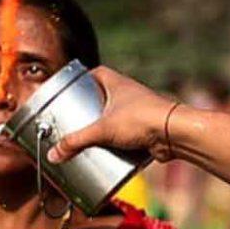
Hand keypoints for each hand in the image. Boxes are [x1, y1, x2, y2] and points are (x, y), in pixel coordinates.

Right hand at [47, 67, 179, 163]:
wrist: (175, 133)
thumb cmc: (142, 119)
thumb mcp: (102, 130)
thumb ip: (76, 141)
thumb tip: (54, 155)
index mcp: (116, 82)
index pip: (95, 73)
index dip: (81, 80)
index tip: (69, 91)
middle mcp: (128, 93)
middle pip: (103, 97)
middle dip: (90, 109)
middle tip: (74, 120)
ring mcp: (138, 110)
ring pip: (116, 116)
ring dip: (105, 126)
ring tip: (88, 138)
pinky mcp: (146, 128)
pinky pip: (128, 133)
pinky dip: (118, 141)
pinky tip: (109, 151)